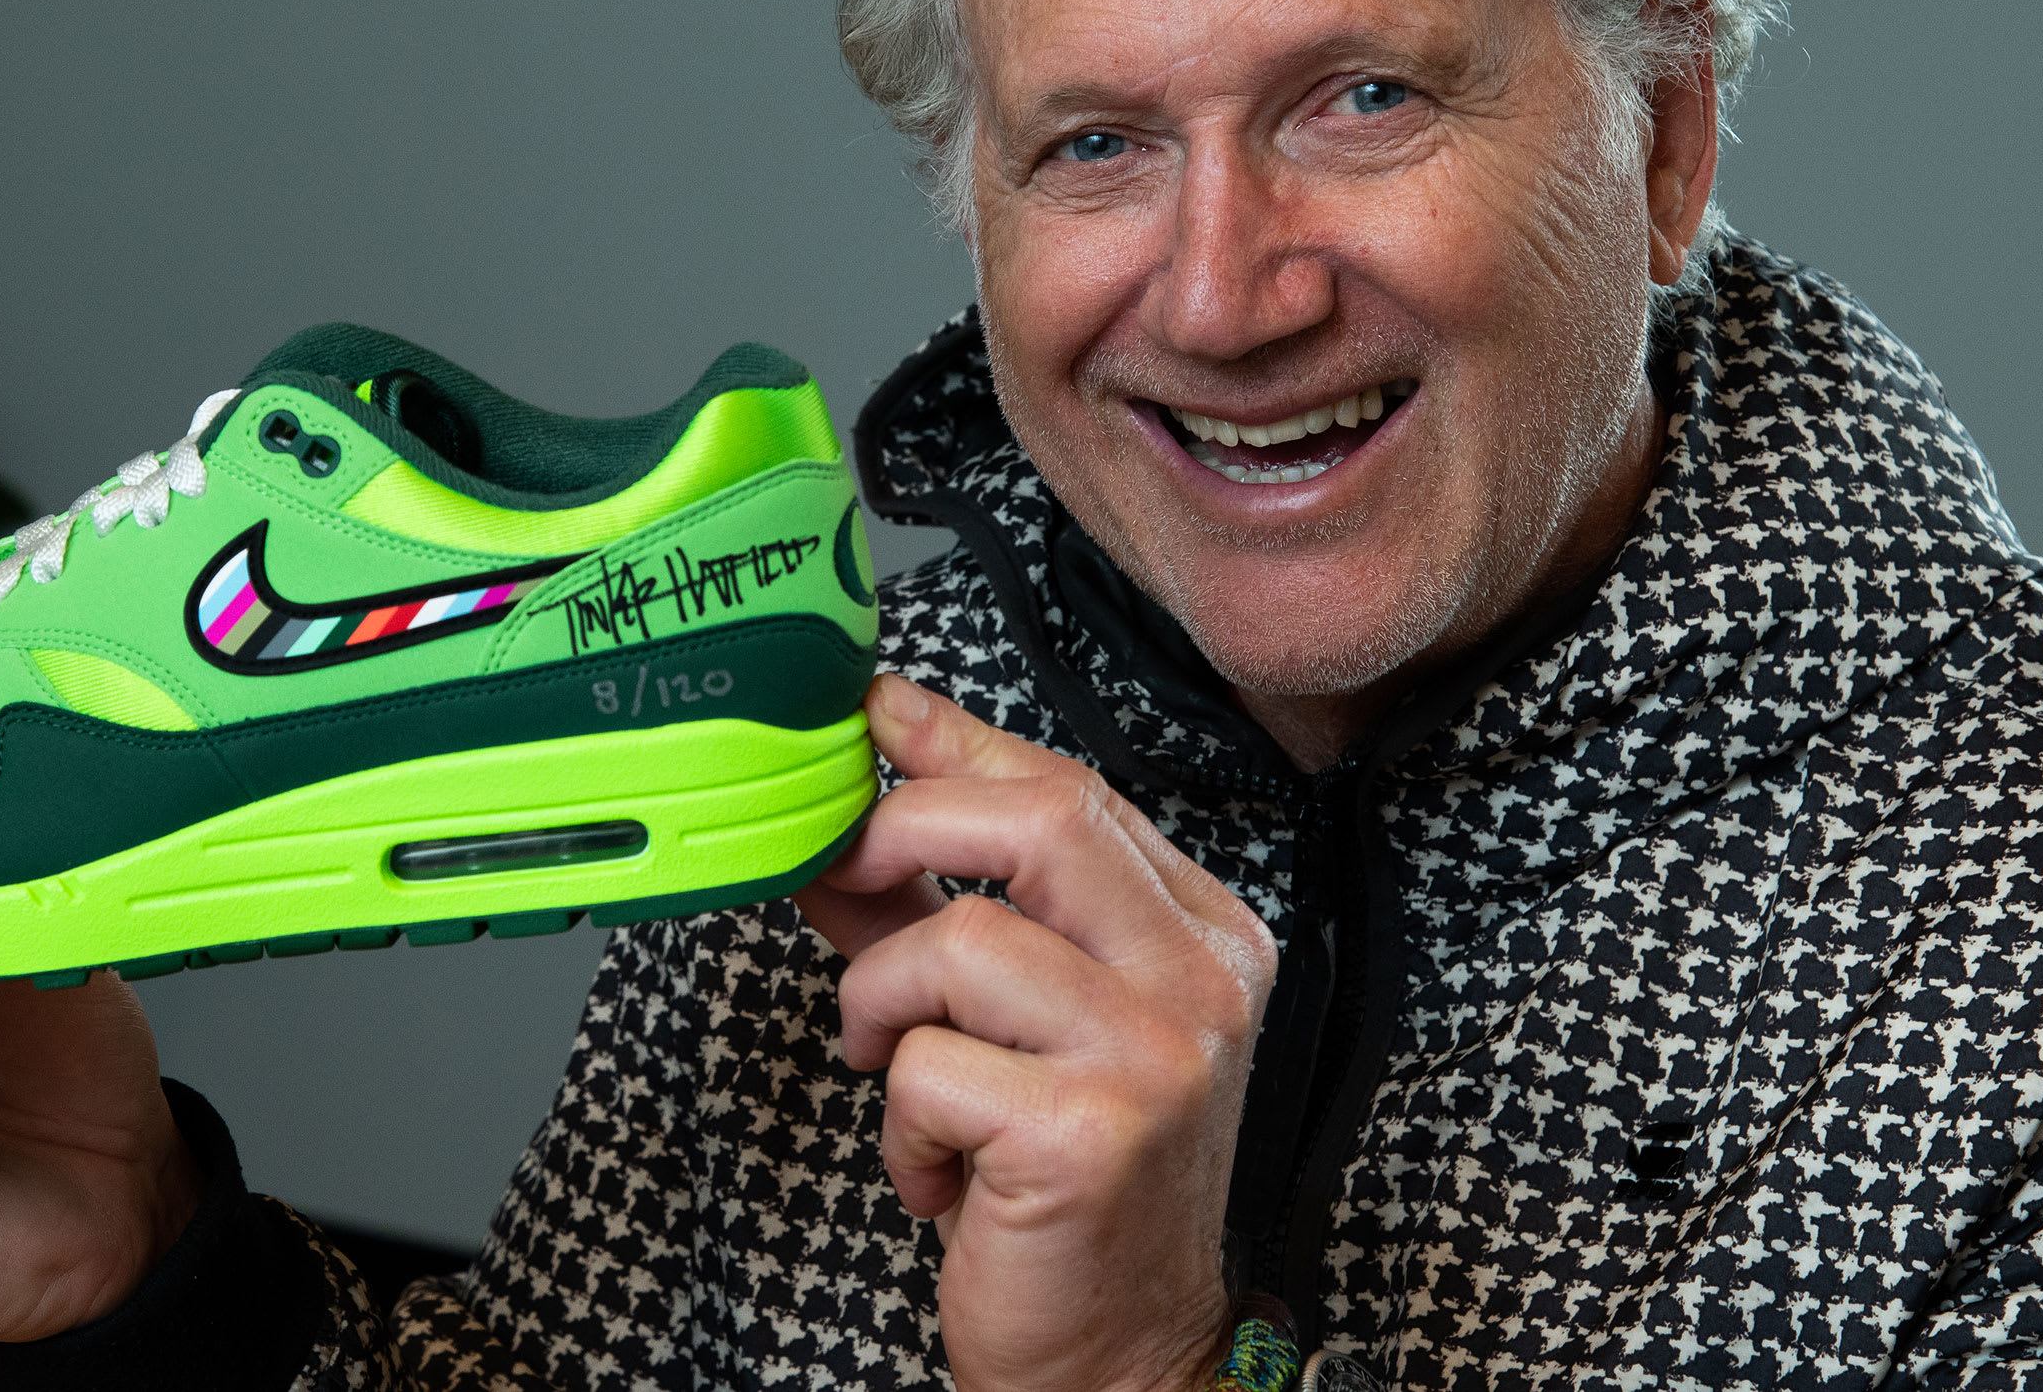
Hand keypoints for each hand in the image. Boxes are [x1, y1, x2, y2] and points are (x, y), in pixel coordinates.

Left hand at [794, 676, 1277, 1391]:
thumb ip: (940, 909)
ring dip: (884, 1007)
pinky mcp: (1092, 1134)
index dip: (956, 742)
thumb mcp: (1015, 1025)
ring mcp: (1158, 1056)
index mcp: (1203, 935)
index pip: (1071, 790)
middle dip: (903, 830)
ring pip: (960, 943)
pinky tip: (941, 1171)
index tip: (875, 714)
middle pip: (1038, 819)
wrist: (1119, 1360)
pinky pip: (931, 1066)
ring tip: (903, 1076)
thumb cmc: (1069, 1190)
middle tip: (840, 874)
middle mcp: (1201, 981)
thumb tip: (850, 815)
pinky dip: (903, 1122)